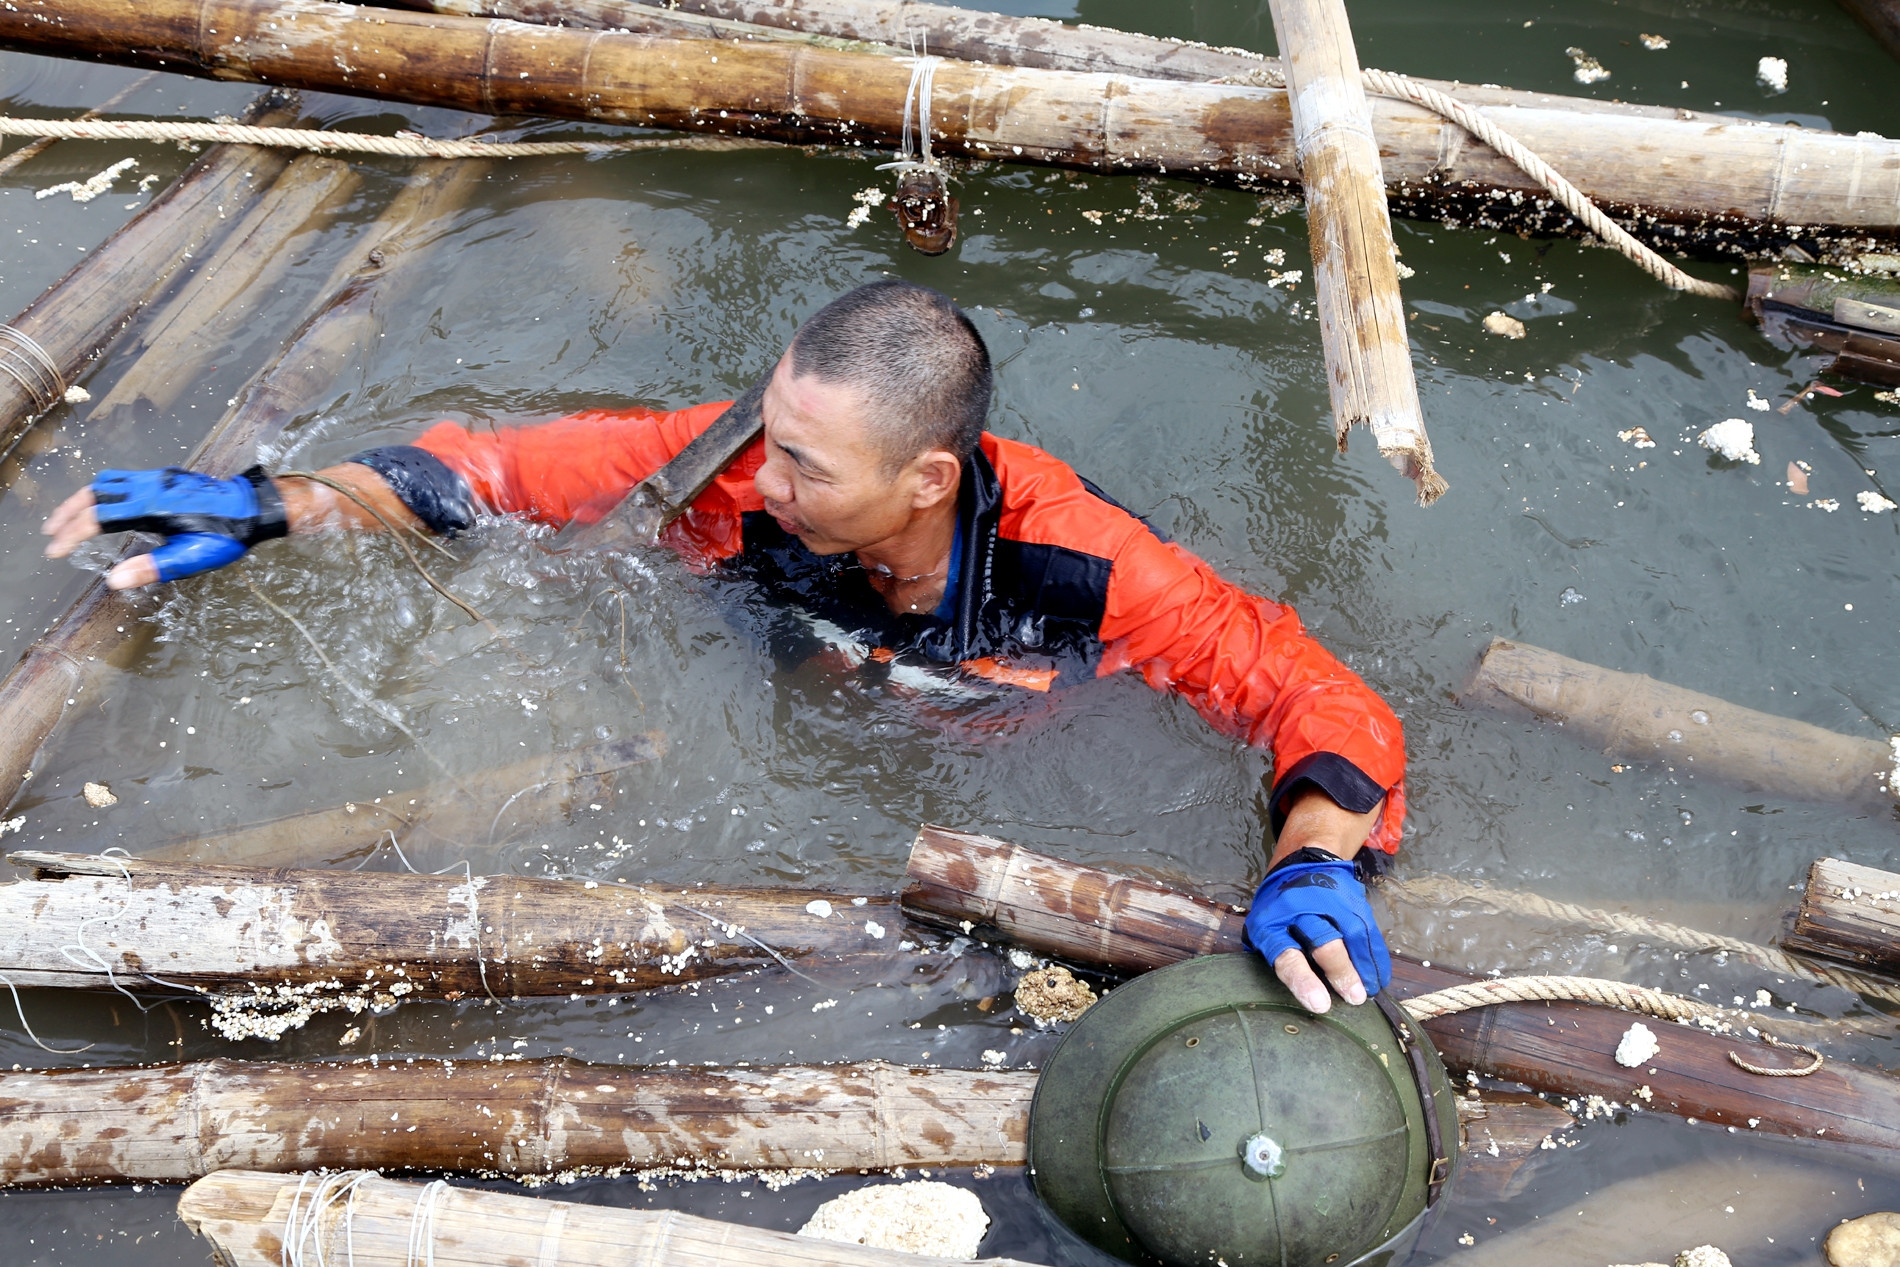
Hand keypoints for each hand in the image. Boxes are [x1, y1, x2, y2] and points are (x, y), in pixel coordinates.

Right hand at [42, 466, 286, 586]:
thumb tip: (115, 580)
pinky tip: (104, 504)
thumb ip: (153, 568)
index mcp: (151, 507)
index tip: (55, 551)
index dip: (72, 535)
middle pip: (94, 495)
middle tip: (50, 532)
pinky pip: (123, 479)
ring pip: (107, 482)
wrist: (253, 507)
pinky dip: (103, 491)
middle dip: (68, 513)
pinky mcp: (164, 477)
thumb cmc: (227, 535)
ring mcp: (156, 478)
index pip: (98, 519)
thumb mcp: (192, 557)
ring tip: (69, 517)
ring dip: (83, 499)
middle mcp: (149, 487)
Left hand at [1245, 856, 1391, 1013]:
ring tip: (1369, 992)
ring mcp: (1330, 903)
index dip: (1303, 980)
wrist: (1303, 862)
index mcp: (1270, 924)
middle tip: (1355, 998)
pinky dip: (1376, 957)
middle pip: (1324, 943)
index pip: (1286, 954)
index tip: (1320, 1004)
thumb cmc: (1279, 909)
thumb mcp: (1264, 928)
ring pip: (1352, 937)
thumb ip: (1277, 956)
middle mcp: (1300, 910)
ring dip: (1365, 968)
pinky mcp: (1352, 900)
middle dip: (1341, 972)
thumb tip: (1299, 994)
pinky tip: (1379, 976)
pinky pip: (1369, 931)